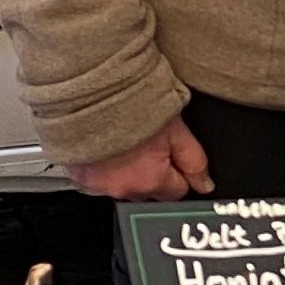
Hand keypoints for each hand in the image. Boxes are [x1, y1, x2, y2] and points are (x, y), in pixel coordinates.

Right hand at [68, 117, 212, 199]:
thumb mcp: (177, 129)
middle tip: (147, 142)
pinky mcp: (79, 176)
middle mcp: (123, 189)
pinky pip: (97, 179)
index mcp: (151, 181)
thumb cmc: (134, 105)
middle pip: (148, 190)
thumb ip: (194, 161)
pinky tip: (106, 146)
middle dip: (151, 173)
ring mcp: (98, 185)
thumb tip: (204, 185)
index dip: (178, 170)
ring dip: (126, 171)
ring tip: (125, 141)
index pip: (177, 191)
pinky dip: (103, 167)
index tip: (171, 152)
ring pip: (122, 185)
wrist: (91, 93)